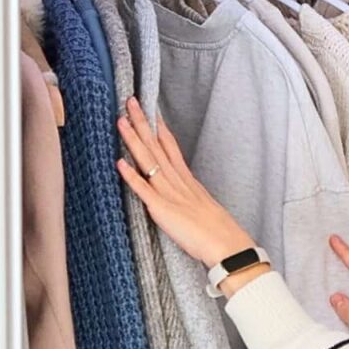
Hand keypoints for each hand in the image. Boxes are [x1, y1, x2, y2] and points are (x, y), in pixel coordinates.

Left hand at [115, 98, 265, 293]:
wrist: (228, 246)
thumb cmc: (220, 234)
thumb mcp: (206, 209)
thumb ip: (193, 201)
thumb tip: (187, 201)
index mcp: (189, 182)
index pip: (171, 150)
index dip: (160, 130)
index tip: (152, 112)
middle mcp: (179, 183)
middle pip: (158, 147)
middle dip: (143, 124)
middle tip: (131, 102)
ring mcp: (170, 194)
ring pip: (149, 162)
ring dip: (134, 141)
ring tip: (121, 121)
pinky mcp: (163, 210)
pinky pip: (144, 191)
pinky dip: (132, 176)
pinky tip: (119, 162)